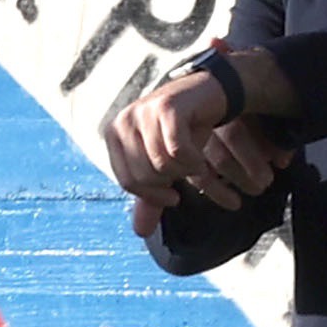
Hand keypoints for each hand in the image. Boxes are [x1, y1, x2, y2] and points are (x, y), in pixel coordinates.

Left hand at [100, 61, 295, 238]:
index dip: (153, 195)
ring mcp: (144, 111)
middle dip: (172, 180)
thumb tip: (140, 232)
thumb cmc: (185, 130)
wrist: (211, 94)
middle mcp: (125, 120)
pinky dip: (194, 161)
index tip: (174, 195)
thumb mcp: (166, 166)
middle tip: (186, 170)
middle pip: (145, 175)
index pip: (128, 181)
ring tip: (195, 161)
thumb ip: (151, 196)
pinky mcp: (167, 107)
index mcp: (116, 133)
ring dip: (185, 170)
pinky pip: (177, 151)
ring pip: (162, 164)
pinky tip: (201, 159)